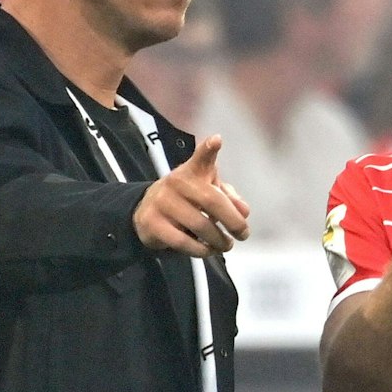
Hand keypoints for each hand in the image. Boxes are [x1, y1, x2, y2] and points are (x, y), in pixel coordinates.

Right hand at [134, 136, 250, 255]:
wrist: (147, 212)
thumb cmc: (187, 200)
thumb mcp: (208, 193)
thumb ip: (229, 199)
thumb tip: (244, 212)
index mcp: (192, 171)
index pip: (200, 158)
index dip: (208, 149)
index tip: (216, 140)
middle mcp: (175, 182)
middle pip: (212, 201)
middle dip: (233, 221)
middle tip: (243, 234)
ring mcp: (162, 202)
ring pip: (200, 225)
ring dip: (219, 240)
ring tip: (226, 245)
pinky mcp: (152, 223)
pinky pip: (184, 241)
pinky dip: (201, 250)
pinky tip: (208, 250)